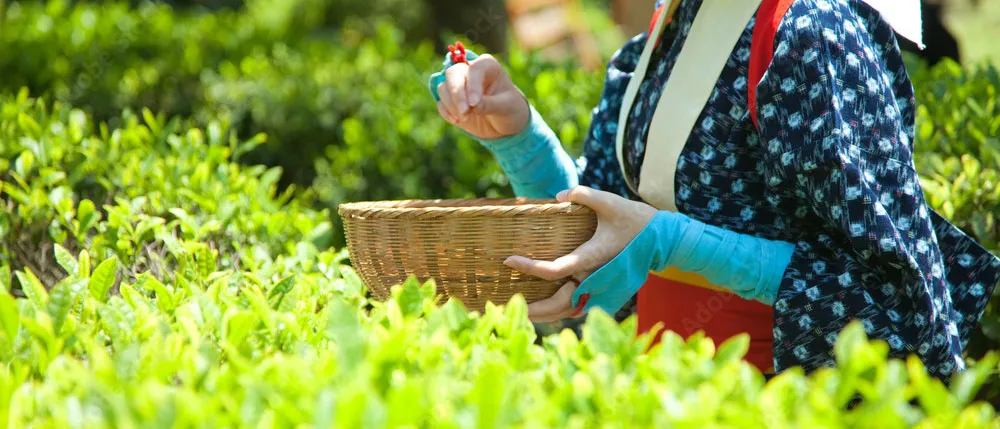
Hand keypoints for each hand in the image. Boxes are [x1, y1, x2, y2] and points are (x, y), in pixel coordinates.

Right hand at [436, 54, 529, 139]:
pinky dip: (446, 112)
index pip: (475, 68)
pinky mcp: (451, 100)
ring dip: (452, 104)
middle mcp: (470, 71)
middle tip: (465, 112)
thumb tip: (472, 105)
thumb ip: (489, 104)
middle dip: (457, 94)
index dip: (472, 84)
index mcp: (488, 66)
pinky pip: (441, 102)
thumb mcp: (506, 107)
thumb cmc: (510, 110)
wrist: (504, 124)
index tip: (474, 104)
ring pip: (444, 87)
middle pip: (453, 73)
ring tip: (466, 118)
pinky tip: (457, 121)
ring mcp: (459, 85)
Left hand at [503, 186, 657, 322]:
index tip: (509, 259)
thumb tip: (559, 195)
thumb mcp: (610, 201)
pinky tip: (544, 307)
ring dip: (545, 314)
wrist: (663, 240)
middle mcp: (596, 279)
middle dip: (533, 309)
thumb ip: (583, 194)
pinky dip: (560, 310)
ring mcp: (603, 290)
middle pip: (558, 305)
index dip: (529, 267)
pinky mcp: (607, 293)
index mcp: (592, 258)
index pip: (554, 270)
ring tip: (522, 311)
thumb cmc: (635, 220)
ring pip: (568, 311)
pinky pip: (578, 306)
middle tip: (505, 304)